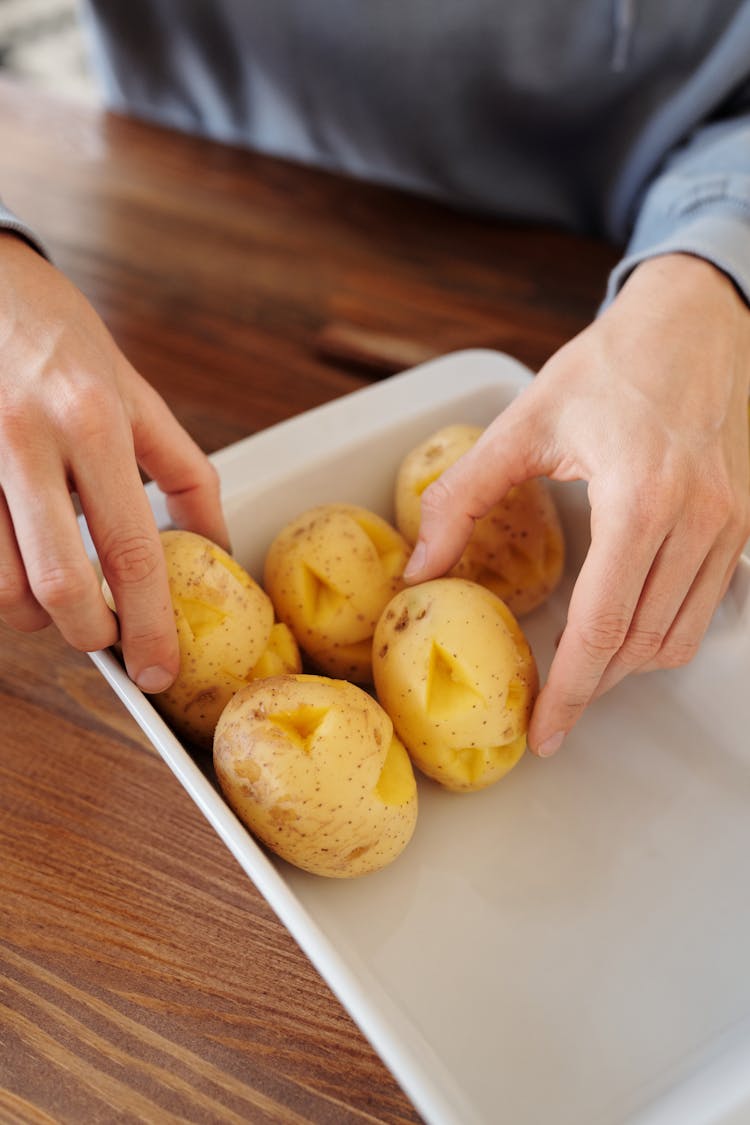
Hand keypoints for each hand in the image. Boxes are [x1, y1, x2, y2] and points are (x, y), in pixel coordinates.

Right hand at [0, 234, 228, 690]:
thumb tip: (217, 546)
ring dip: (34, 614)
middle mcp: (26, 440)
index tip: (157, 670)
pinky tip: (20, 557)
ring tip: (59, 595)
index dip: (148, 623)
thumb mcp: (135, 389)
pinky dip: (0, 581)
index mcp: (94, 420)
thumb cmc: (59, 335)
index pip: (131, 548)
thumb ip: (183, 470)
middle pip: (59, 585)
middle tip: (105, 635)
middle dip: (88, 632)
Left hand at [404, 253, 749, 755]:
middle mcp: (696, 521)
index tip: (543, 732)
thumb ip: (462, 498)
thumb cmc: (610, 364)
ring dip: (625, 666)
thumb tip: (420, 570)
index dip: (569, 692)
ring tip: (580, 670)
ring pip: (677, 637)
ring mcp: (729, 526)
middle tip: (549, 709)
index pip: (603, 626)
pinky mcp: (742, 525)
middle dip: (591, 687)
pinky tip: (622, 627)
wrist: (695, 322)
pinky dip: (660, 635)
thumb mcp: (523, 422)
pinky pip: (704, 609)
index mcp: (639, 498)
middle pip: (640, 644)